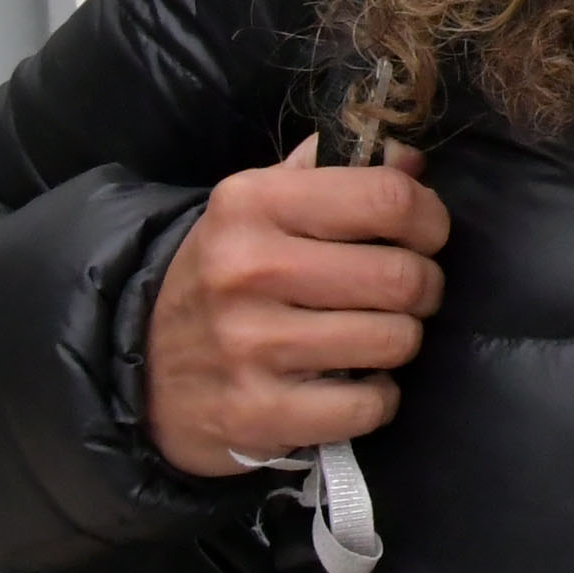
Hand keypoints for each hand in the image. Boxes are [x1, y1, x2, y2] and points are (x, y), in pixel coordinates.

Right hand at [145, 136, 450, 476]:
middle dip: (424, 287)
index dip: (428, 218)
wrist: (144, 364)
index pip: (387, 198)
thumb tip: (411, 159)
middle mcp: (248, 268)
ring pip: (394, 341)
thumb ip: (334, 172)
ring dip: (401, 341)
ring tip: (375, 335)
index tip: (425, 235)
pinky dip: (377, 398)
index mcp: (254, 203)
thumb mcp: (260, 205)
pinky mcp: (258, 413)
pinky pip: (368, 405)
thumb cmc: (227, 274)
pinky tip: (353, 384)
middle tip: (407, 294)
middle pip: (401, 276)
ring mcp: (250, 345)